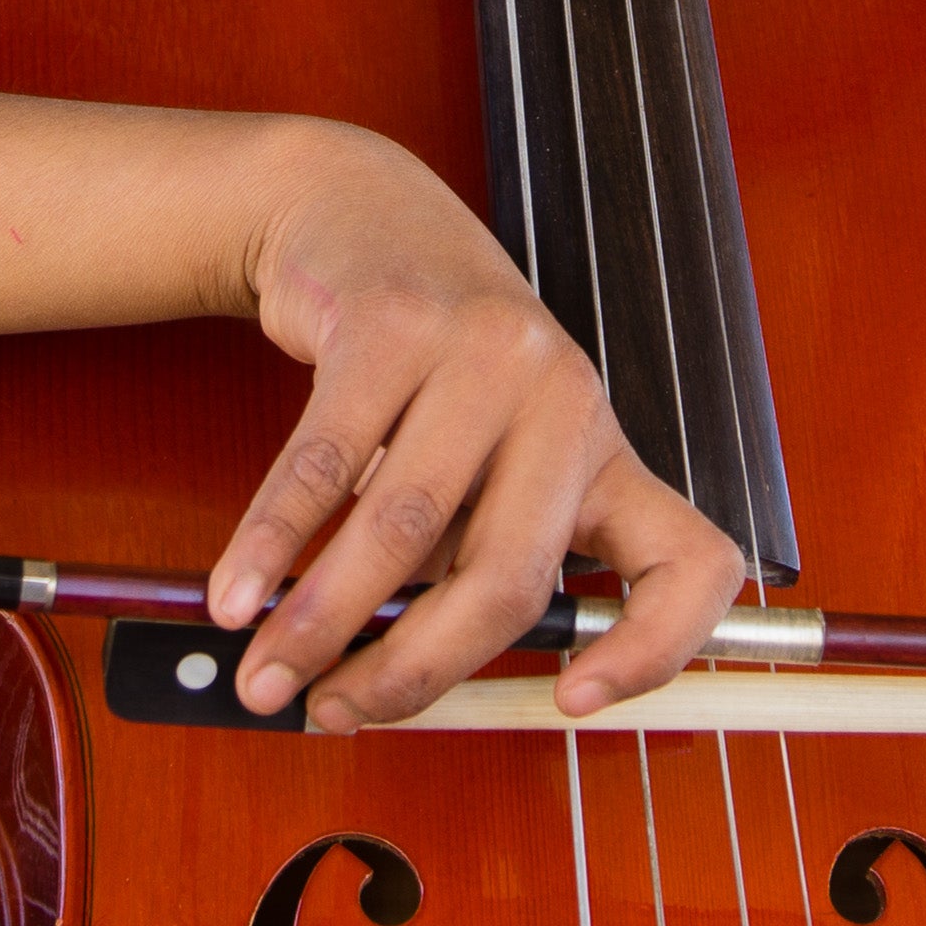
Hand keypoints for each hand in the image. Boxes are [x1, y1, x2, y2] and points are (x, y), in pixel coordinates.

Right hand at [206, 125, 751, 729]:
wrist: (368, 215)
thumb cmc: (432, 368)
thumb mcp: (488, 458)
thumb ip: (466, 560)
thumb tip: (386, 688)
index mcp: (605, 453)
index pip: (687, 564)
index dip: (654, 650)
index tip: (573, 701)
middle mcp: (565, 400)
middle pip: (507, 578)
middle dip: (412, 670)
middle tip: (339, 710)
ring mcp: (485, 354)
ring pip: (404, 530)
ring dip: (322, 621)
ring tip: (266, 671)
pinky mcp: (394, 323)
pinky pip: (325, 462)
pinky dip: (271, 543)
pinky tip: (237, 592)